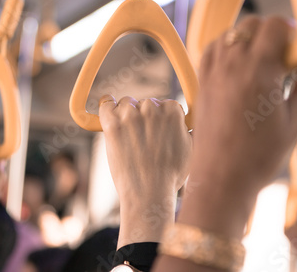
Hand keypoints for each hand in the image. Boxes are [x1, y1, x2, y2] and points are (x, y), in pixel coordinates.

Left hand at [100, 96, 192, 247]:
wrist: (150, 192)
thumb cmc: (170, 176)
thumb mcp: (191, 149)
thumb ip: (187, 129)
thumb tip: (186, 122)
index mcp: (173, 111)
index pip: (164, 105)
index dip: (159, 120)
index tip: (156, 133)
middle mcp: (152, 108)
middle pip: (145, 104)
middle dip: (143, 118)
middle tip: (143, 141)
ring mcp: (131, 115)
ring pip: (126, 104)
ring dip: (126, 116)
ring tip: (129, 139)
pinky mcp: (112, 123)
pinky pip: (105, 104)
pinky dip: (106, 107)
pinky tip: (109, 116)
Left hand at [190, 16, 296, 196]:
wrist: (220, 179)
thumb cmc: (256, 156)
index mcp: (257, 70)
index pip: (275, 25)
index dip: (293, 34)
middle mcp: (230, 65)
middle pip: (251, 24)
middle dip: (272, 34)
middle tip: (283, 61)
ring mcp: (211, 73)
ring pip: (229, 34)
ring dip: (248, 40)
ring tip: (261, 65)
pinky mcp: (200, 84)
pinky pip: (211, 50)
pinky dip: (226, 49)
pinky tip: (237, 68)